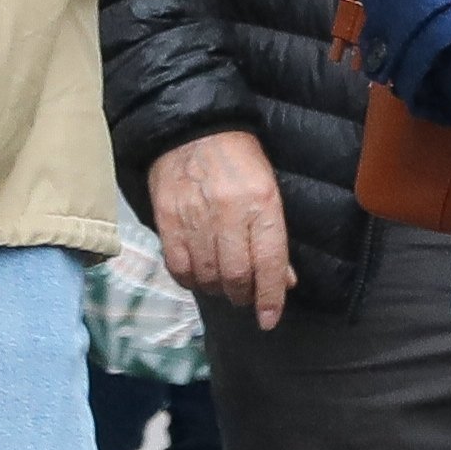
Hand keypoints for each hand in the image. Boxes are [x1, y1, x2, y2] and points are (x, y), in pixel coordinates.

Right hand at [146, 132, 292, 326]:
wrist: (192, 129)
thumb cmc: (238, 160)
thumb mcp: (268, 190)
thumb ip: (274, 237)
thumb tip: (284, 281)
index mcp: (262, 203)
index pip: (269, 262)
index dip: (270, 298)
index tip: (269, 320)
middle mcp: (229, 213)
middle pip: (236, 276)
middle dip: (243, 295)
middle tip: (244, 296)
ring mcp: (195, 217)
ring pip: (207, 276)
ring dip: (217, 289)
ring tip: (222, 284)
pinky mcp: (167, 220)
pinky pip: (178, 267)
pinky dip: (190, 280)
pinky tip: (197, 274)